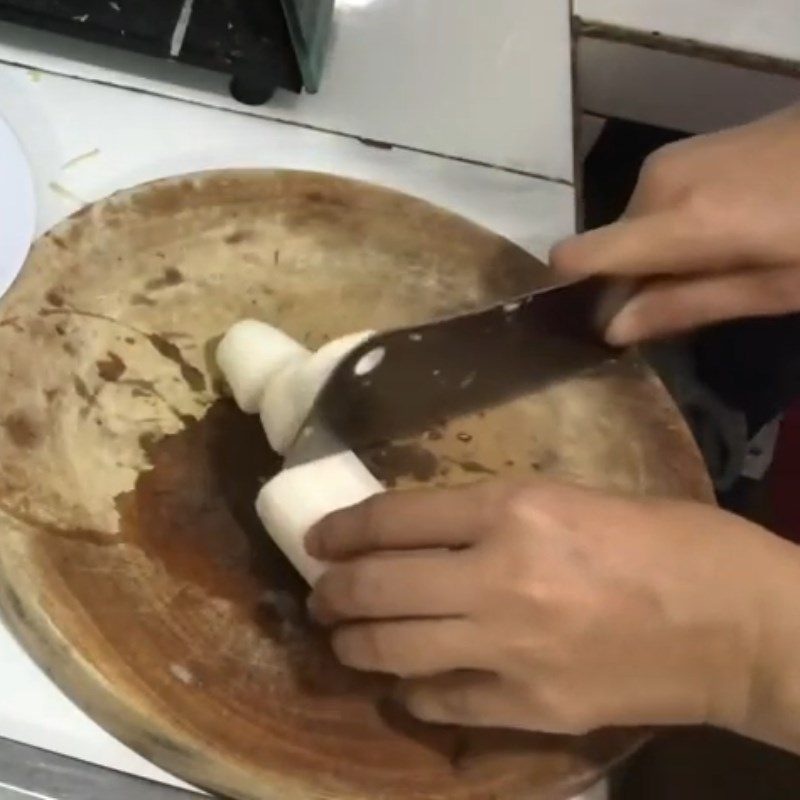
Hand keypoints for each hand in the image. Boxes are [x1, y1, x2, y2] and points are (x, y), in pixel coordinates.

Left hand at [306, 480, 799, 742]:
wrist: (743, 627)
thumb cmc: (672, 542)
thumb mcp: (576, 499)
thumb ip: (499, 516)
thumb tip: (432, 533)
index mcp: (517, 510)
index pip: (398, 517)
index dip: (345, 527)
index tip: (319, 538)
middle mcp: (500, 578)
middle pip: (380, 585)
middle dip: (334, 590)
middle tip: (319, 593)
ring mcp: (511, 651)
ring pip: (396, 650)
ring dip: (355, 643)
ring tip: (340, 637)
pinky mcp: (531, 709)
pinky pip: (443, 701)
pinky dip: (412, 690)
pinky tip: (403, 684)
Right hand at [551, 107, 799, 344]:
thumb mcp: (776, 285)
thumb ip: (686, 306)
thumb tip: (610, 329)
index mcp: (679, 222)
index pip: (579, 255)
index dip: (573, 291)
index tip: (594, 321)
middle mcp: (657, 185)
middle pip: (610, 250)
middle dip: (634, 282)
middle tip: (688, 304)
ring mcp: (669, 162)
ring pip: (632, 230)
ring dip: (657, 257)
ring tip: (717, 267)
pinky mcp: (683, 152)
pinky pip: (653, 206)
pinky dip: (671, 230)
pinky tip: (722, 234)